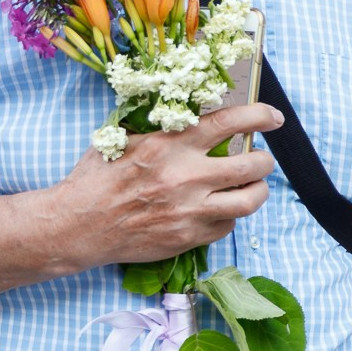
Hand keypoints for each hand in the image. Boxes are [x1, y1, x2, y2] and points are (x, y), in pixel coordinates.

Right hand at [46, 102, 283, 269]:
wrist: (78, 225)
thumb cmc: (97, 178)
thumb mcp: (125, 138)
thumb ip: (161, 128)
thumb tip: (194, 113)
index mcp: (172, 144)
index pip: (230, 122)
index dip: (260, 116)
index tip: (273, 117)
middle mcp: (187, 176)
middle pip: (252, 165)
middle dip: (265, 161)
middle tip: (263, 159)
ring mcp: (190, 210)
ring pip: (249, 201)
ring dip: (258, 191)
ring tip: (253, 186)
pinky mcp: (189, 237)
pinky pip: (228, 226)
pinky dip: (230, 216)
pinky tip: (220, 209)